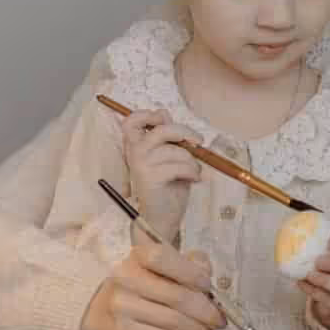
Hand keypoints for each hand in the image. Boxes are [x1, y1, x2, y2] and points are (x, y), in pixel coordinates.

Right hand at [80, 242, 226, 329]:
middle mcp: (125, 276)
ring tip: (207, 329)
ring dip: (197, 327)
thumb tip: (208, 276)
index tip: (208, 286)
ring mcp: (122, 304)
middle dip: (205, 310)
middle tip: (219, 319)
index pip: (164, 258)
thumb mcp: (163, 266)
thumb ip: (190, 263)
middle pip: (176, 295)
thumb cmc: (143, 284)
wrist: (103, 311)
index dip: (191, 272)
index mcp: (138, 254)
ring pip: (173, 320)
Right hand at [117, 108, 202, 242]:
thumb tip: (163, 111)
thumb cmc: (167, 186)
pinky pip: (180, 166)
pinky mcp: (151, 178)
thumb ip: (165, 136)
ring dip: (192, 161)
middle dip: (185, 133)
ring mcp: (141, 165)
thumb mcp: (167, 156)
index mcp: (135, 146)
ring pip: (176, 151)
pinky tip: (194, 179)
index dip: (147, 115)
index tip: (164, 119)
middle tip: (198, 141)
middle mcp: (134, 153)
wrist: (162, 218)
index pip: (131, 121)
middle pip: (161, 130)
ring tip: (194, 171)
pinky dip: (193, 172)